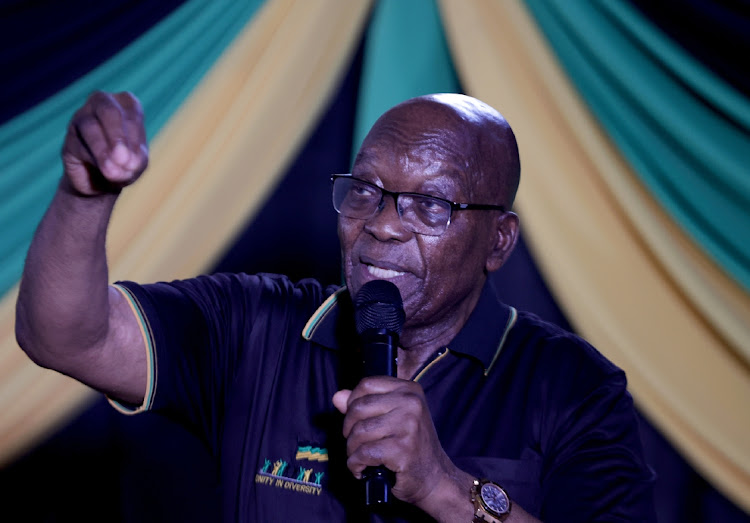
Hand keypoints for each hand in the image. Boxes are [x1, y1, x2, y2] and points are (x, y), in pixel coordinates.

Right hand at [62, 91, 147, 195]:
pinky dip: (93, 160)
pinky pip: (78, 145)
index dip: (135, 140)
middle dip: (118, 137)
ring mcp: (81, 118)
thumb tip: (122, 160)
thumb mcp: (138, 162)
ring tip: (114, 173)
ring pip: (90, 126)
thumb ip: (135, 160)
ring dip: (103, 151)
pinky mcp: (68, 138)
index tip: (137, 163)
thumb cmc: (125, 165)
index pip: (132, 114)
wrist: (102, 182)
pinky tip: (102, 172)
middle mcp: (101, 103)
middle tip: (124, 161)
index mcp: (125, 103)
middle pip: (108, 111)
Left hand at [332, 377, 462, 507]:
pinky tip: (362, 469)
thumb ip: (365, 405)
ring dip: (352, 450)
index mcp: (409, 389)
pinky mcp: (402, 448)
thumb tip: (337, 396)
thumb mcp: (392, 418)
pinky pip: (364, 453)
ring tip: (360, 458)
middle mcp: (411, 402)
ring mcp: (408, 425)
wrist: (435, 478)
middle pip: (358, 408)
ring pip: (359, 432)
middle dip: (349, 430)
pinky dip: (355, 464)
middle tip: (355, 444)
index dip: (352, 403)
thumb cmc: (411, 447)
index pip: (366, 384)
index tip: (354, 420)